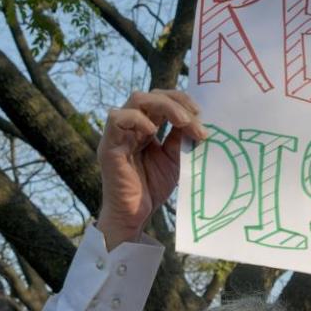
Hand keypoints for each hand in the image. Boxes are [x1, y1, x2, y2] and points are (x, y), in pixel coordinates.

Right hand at [97, 90, 206, 249]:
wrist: (136, 215)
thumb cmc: (152, 188)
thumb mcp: (174, 159)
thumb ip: (180, 138)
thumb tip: (197, 119)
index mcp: (146, 128)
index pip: (162, 101)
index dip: (182, 102)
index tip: (201, 115)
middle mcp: (131, 126)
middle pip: (151, 95)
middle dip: (176, 101)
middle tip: (195, 116)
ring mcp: (119, 134)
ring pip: (136, 99)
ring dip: (163, 106)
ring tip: (182, 121)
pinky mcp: (109, 146)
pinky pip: (116, 118)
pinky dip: (137, 119)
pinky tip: (153, 132)